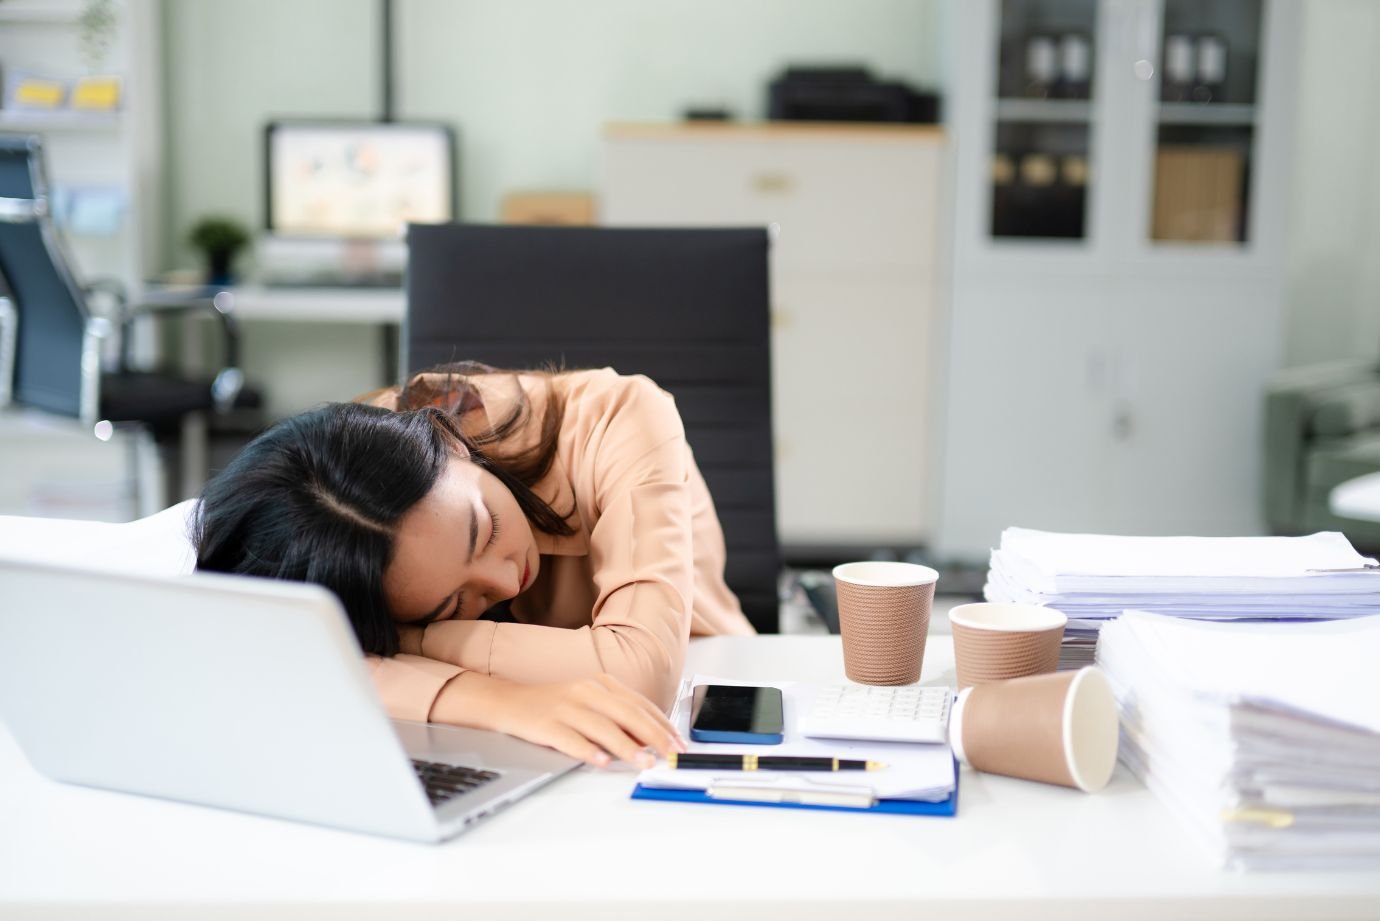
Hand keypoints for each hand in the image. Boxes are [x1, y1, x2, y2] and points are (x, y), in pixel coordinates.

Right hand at [433, 671, 686, 768]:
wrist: (507, 702)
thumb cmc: (552, 705)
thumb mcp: (588, 702)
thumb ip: (616, 716)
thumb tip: (649, 739)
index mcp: (600, 684)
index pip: (639, 705)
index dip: (662, 725)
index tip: (678, 743)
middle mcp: (585, 692)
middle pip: (627, 714)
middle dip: (654, 736)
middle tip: (670, 755)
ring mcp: (565, 707)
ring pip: (603, 728)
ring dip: (627, 747)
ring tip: (644, 763)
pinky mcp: (545, 724)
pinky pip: (570, 739)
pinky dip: (588, 751)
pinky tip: (601, 761)